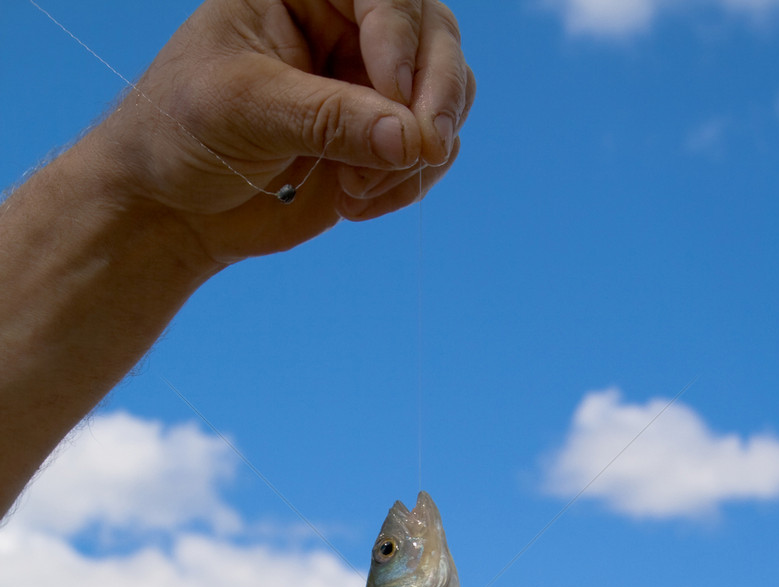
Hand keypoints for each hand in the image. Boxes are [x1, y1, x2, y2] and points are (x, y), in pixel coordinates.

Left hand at [91, 0, 474, 267]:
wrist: (170, 205)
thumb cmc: (182, 134)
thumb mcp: (244, 110)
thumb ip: (329, 120)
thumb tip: (411, 138)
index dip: (402, 41)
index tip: (396, 102)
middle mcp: (344, 24)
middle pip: (433, 35)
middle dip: (435, 97)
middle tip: (426, 150)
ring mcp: (366, 84)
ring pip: (443, 96)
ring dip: (420, 149)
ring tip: (357, 188)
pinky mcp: (376, 141)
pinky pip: (428, 152)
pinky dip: (408, 182)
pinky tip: (354, 202)